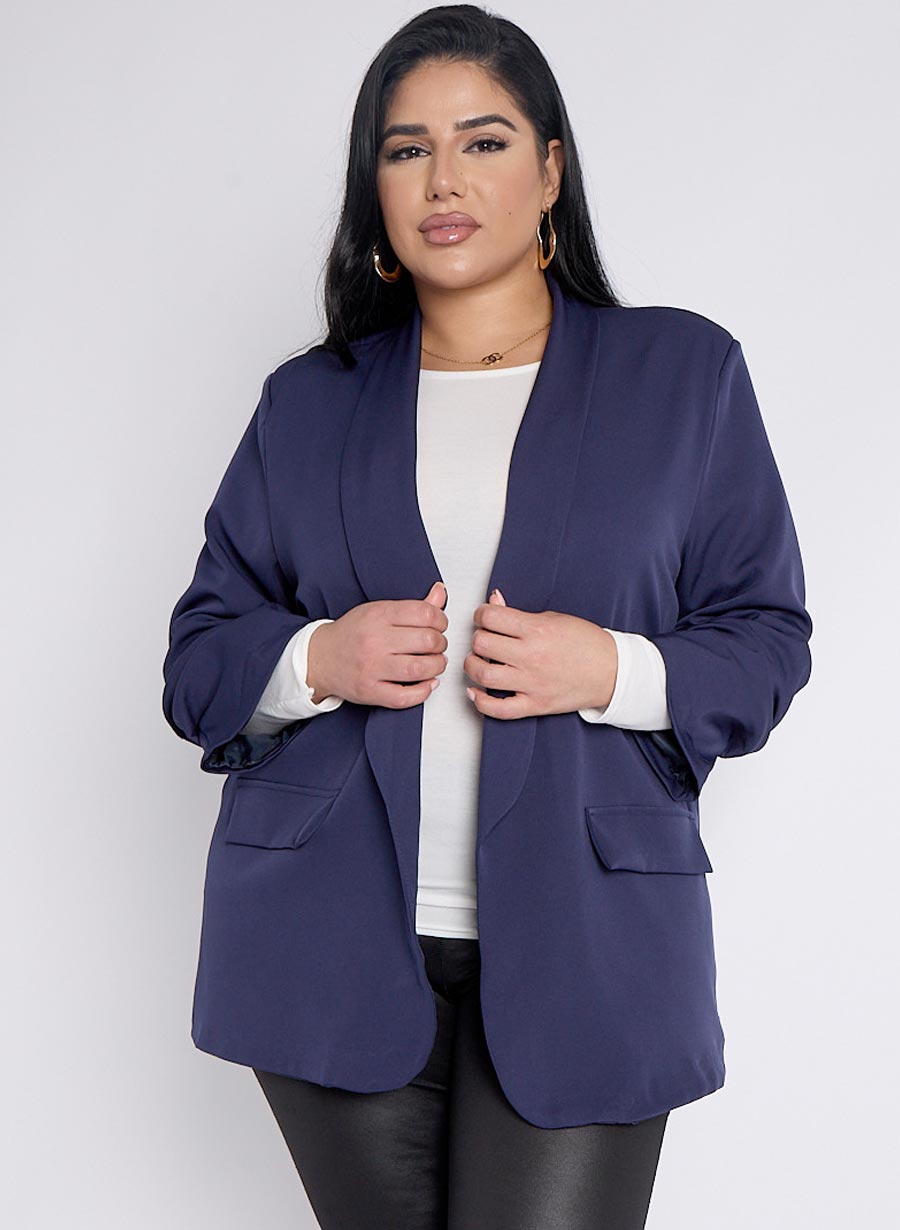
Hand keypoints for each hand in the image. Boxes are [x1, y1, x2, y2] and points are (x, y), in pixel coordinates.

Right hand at [307, 581, 447, 708]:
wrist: (319, 658)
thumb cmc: (352, 634)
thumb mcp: (379, 611)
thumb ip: (413, 606)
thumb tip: (440, 593)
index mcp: (378, 615)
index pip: (425, 614)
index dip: (441, 620)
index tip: (440, 625)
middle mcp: (374, 641)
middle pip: (427, 641)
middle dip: (441, 644)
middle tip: (437, 646)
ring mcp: (371, 668)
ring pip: (420, 668)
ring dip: (437, 666)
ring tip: (435, 663)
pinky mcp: (370, 691)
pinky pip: (405, 696)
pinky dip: (424, 690)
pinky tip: (427, 682)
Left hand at [464, 589, 616, 718]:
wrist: (612, 672)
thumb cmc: (587, 644)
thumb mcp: (554, 618)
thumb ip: (519, 614)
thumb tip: (494, 601)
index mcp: (537, 630)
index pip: (491, 617)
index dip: (481, 614)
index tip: (485, 617)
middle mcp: (532, 656)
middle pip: (482, 643)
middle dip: (478, 637)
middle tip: (485, 638)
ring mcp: (532, 683)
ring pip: (484, 675)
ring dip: (473, 666)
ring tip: (479, 660)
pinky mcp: (535, 704)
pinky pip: (499, 709)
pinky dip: (481, 702)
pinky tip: (475, 691)